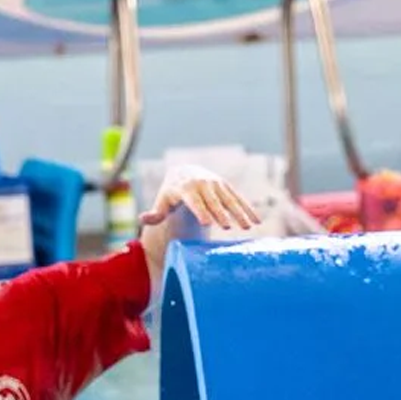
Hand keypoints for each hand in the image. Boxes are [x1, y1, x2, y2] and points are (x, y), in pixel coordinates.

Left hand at [139, 164, 262, 234]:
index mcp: (185, 188)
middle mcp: (202, 184)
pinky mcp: (226, 187)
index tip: (207, 222)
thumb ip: (155, 213)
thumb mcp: (162, 202)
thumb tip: (142, 219)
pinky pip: (238, 198)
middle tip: (227, 227)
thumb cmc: (172, 193)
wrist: (185, 172)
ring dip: (239, 212)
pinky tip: (257, 220)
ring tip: (248, 226)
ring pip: (229, 199)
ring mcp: (216, 184)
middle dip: (220, 213)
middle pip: (212, 201)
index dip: (200, 210)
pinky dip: (248, 208)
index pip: (193, 200)